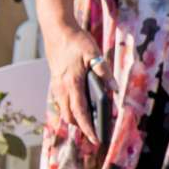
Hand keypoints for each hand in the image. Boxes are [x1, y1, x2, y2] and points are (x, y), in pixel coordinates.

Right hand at [45, 25, 102, 143]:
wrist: (57, 29)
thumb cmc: (76, 41)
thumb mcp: (94, 54)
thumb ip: (104, 71)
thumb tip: (114, 88)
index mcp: (72, 83)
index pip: (80, 112)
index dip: (87, 128)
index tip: (95, 139)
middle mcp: (61, 87)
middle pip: (69, 115)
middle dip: (80, 127)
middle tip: (94, 134)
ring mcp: (56, 84)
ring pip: (63, 109)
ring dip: (74, 118)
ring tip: (88, 123)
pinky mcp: (55, 79)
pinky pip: (61, 100)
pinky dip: (69, 108)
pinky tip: (78, 107)